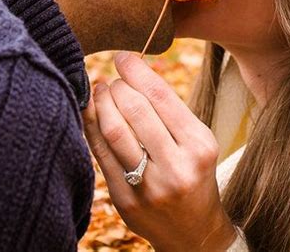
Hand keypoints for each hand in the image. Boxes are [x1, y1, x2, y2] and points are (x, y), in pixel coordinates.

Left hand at [82, 52, 236, 251]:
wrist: (194, 232)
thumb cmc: (195, 173)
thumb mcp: (198, 141)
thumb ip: (169, 112)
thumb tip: (133, 74)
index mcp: (199, 145)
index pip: (161, 96)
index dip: (137, 70)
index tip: (123, 57)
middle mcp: (176, 166)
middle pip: (135, 110)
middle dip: (118, 85)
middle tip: (114, 78)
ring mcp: (149, 187)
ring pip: (114, 130)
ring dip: (101, 102)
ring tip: (101, 89)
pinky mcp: (125, 200)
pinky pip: (100, 154)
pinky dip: (92, 126)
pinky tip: (90, 110)